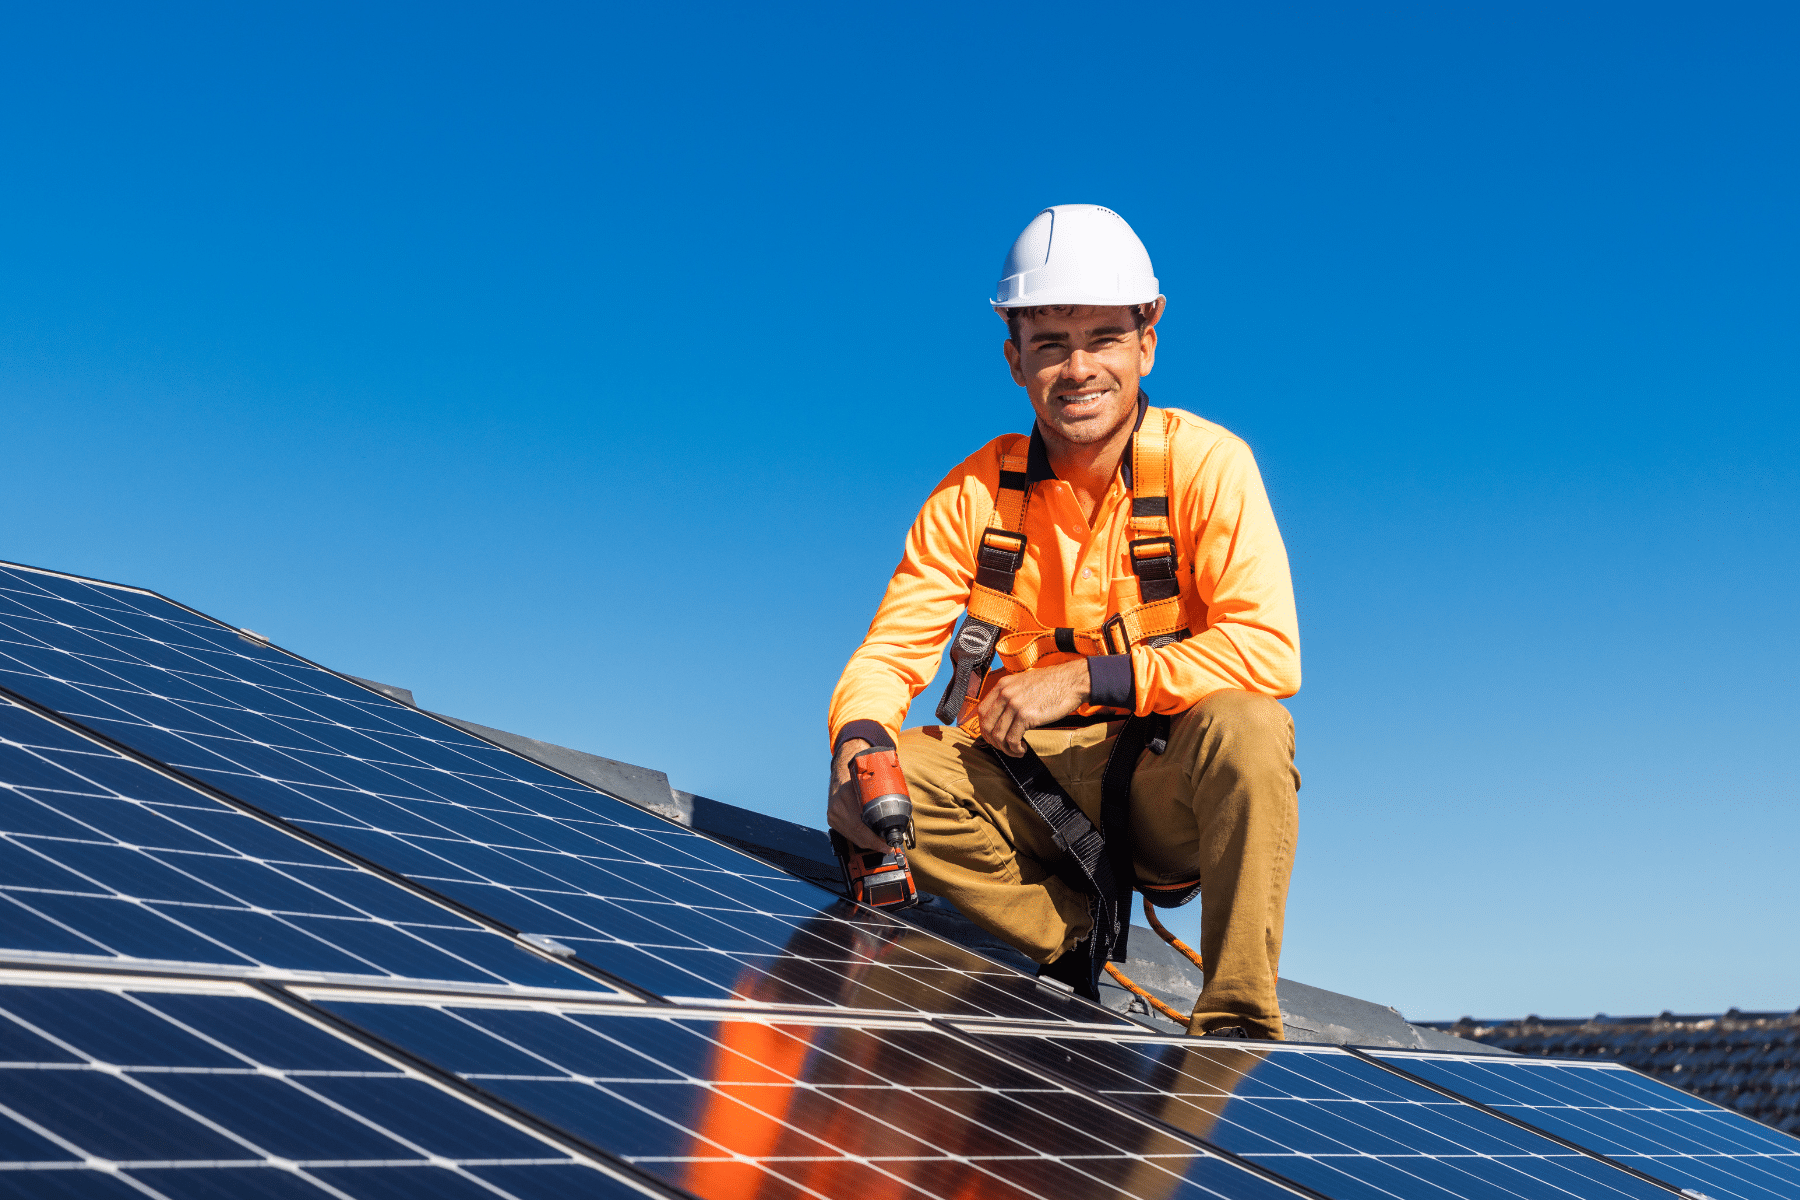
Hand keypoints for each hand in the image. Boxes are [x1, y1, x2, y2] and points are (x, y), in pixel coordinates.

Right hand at [826, 738, 889, 852]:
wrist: (842, 771)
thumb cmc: (860, 775)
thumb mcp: (873, 781)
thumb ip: (884, 795)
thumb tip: (901, 813)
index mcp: (847, 796)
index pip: (860, 827)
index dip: (875, 840)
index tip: (888, 845)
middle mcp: (837, 807)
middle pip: (857, 835)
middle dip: (875, 844)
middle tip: (888, 847)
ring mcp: (833, 814)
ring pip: (853, 837)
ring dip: (868, 842)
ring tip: (882, 844)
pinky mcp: (832, 819)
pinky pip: (848, 834)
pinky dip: (860, 837)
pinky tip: (869, 839)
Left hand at [976, 658, 1090, 756]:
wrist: (1071, 681)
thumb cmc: (1052, 684)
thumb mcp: (1024, 683)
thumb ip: (1010, 695)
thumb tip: (1002, 716)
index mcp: (1003, 685)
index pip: (981, 711)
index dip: (984, 728)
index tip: (992, 736)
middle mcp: (1005, 693)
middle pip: (986, 725)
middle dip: (992, 741)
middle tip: (1003, 747)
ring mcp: (1014, 704)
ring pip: (998, 735)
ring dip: (1005, 748)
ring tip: (1015, 750)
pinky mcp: (1025, 716)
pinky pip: (1012, 739)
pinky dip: (1015, 749)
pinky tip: (1022, 749)